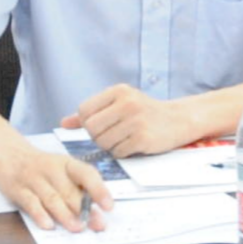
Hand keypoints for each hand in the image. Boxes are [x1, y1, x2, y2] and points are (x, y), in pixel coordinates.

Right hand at [0, 134, 111, 231]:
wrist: (7, 152)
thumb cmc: (42, 167)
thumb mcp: (61, 170)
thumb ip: (77, 187)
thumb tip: (97, 210)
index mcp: (66, 163)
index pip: (86, 174)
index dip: (99, 189)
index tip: (109, 206)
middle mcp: (51, 169)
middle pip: (70, 190)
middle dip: (85, 209)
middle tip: (97, 224)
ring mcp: (33, 179)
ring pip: (52, 198)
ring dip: (65, 214)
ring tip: (77, 228)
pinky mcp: (18, 189)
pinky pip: (30, 202)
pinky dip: (40, 214)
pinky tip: (48, 225)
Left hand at [60, 84, 192, 157]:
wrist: (178, 119)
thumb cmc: (145, 112)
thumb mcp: (119, 104)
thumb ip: (92, 112)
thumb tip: (64, 123)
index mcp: (119, 91)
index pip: (85, 110)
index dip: (88, 122)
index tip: (101, 124)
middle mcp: (127, 103)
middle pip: (92, 128)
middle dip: (98, 136)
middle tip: (113, 134)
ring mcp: (136, 121)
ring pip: (103, 143)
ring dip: (110, 146)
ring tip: (124, 138)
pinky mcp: (143, 138)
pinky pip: (118, 152)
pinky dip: (122, 152)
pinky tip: (133, 144)